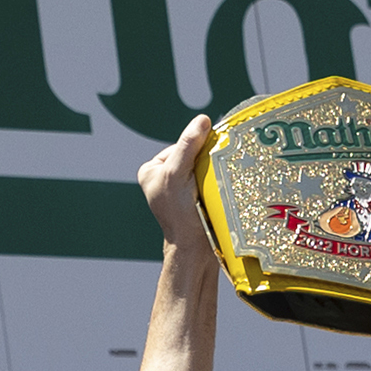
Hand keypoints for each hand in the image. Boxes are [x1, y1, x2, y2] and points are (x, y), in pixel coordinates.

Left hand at [138, 115, 217, 269]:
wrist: (196, 250)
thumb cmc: (181, 215)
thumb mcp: (178, 174)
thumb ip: (187, 146)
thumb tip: (201, 120)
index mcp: (150, 170)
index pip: (181, 144)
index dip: (197, 148)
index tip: (206, 161)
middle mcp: (163, 178)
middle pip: (194, 155)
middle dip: (206, 161)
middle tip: (212, 174)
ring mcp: (180, 190)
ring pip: (205, 167)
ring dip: (214, 171)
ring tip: (215, 185)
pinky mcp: (196, 199)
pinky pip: (211, 180)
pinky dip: (218, 182)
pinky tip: (220, 191)